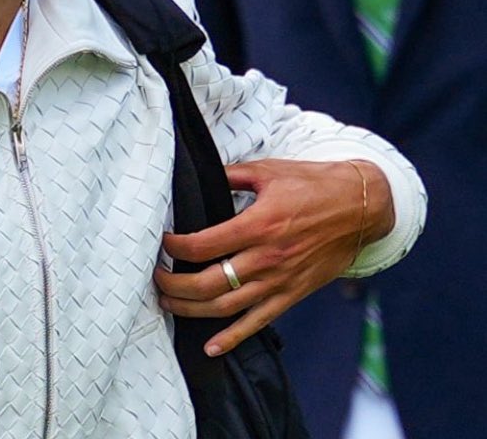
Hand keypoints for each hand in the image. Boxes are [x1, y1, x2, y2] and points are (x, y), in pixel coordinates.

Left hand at [154, 158, 392, 356]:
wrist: (362, 207)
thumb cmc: (313, 184)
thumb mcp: (268, 170)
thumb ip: (230, 175)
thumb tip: (200, 175)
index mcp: (258, 225)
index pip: (202, 245)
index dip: (175, 247)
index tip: (163, 242)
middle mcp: (267, 258)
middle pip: (208, 283)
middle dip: (174, 285)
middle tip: (156, 279)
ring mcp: (280, 281)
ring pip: (226, 307)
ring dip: (192, 310)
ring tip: (168, 304)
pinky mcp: (292, 294)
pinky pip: (259, 322)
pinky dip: (233, 338)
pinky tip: (212, 348)